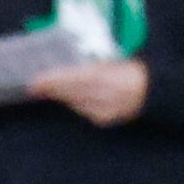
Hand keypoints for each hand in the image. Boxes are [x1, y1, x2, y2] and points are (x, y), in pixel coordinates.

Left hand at [28, 58, 148, 126]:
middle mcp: (103, 95)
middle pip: (70, 93)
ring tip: (46, 90)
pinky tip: (71, 98)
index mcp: (105, 76)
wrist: (149, 93)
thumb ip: (88, 67)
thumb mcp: (108, 63)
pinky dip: (76, 104)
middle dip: (51, 90)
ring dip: (61, 97)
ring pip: (74, 104)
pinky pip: (83, 111)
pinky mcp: (103, 120)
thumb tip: (62, 68)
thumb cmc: (127, 72)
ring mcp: (103, 110)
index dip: (53, 81)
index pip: (73, 79)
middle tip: (33, 87)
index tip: (36, 80)